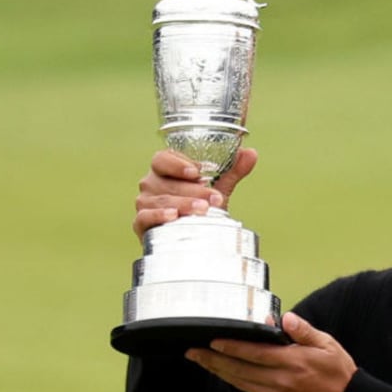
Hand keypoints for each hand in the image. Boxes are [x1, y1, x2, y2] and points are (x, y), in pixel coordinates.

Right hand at [132, 148, 258, 238]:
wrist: (189, 239)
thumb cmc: (198, 209)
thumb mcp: (216, 190)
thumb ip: (232, 172)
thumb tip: (251, 153)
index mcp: (163, 170)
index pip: (163, 159)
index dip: (178, 164)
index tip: (198, 172)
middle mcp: (150, 184)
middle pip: (166, 182)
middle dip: (193, 190)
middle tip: (214, 198)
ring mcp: (144, 203)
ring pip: (161, 199)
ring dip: (183, 204)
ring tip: (203, 209)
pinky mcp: (141, 224)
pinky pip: (144, 216)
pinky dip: (158, 215)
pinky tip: (173, 216)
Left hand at [184, 312, 356, 391]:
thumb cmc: (339, 374)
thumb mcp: (327, 345)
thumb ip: (303, 331)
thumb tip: (284, 317)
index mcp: (293, 362)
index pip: (253, 353)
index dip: (230, 347)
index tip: (212, 341)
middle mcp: (281, 382)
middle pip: (239, 370)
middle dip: (213, 360)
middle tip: (193, 352)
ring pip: (241, 383)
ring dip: (220, 372)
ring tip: (203, 362)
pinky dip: (237, 383)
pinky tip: (227, 375)